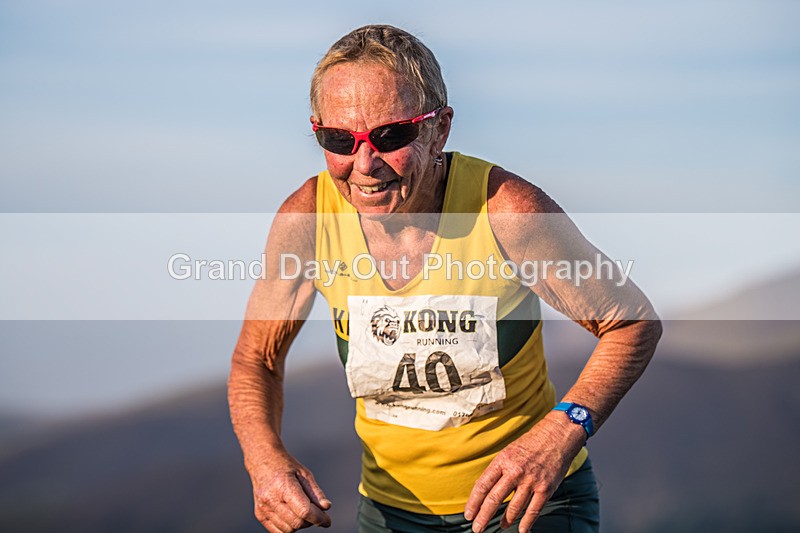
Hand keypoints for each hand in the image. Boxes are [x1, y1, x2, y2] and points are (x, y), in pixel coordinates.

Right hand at [249, 450, 331, 532]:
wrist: (262, 461)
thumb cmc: (285, 466)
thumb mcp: (305, 474)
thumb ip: (316, 493)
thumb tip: (326, 507)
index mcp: (283, 485)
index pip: (304, 511)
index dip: (318, 518)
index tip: (327, 520)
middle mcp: (270, 498)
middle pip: (297, 522)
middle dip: (311, 521)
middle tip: (316, 512)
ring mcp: (263, 508)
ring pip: (288, 530)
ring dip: (300, 525)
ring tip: (303, 511)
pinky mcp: (259, 514)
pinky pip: (278, 532)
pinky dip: (289, 527)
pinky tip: (293, 515)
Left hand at [464, 413, 584, 532]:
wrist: (557, 435)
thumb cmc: (530, 443)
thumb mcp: (508, 451)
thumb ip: (498, 470)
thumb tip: (482, 488)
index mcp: (502, 461)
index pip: (483, 485)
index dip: (474, 502)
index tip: (469, 514)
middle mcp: (515, 471)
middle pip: (494, 499)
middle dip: (484, 516)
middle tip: (477, 529)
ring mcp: (531, 480)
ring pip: (514, 507)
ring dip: (505, 520)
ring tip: (500, 526)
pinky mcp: (546, 488)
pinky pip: (534, 510)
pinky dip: (527, 522)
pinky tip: (522, 530)